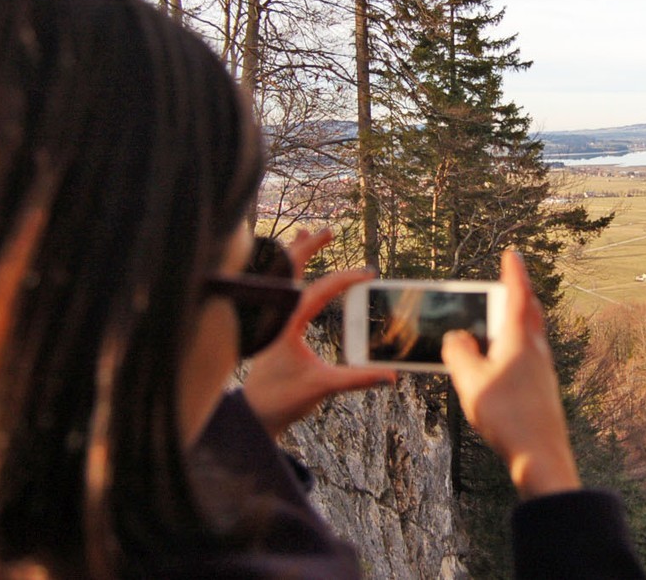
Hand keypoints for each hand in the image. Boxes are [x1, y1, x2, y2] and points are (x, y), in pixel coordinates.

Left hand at [242, 231, 394, 436]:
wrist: (255, 414)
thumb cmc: (282, 398)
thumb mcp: (322, 386)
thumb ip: (357, 378)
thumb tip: (390, 375)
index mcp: (287, 324)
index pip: (319, 291)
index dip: (346, 279)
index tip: (368, 274)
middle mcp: (275, 317)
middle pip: (289, 271)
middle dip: (308, 248)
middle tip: (328, 232)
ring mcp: (270, 321)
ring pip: (279, 277)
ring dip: (292, 255)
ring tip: (304, 234)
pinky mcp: (270, 328)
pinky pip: (277, 291)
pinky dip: (284, 273)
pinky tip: (290, 268)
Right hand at [442, 249, 580, 498]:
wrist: (541, 456)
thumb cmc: (507, 416)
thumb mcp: (470, 381)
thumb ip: (459, 353)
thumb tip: (457, 338)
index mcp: (519, 339)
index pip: (518, 294)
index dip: (514, 272)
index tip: (512, 254)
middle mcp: (535, 349)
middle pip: (529, 313)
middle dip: (517, 295)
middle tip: (504, 285)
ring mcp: (543, 369)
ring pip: (530, 335)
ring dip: (514, 323)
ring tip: (494, 324)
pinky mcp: (543, 388)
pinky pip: (527, 356)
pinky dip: (513, 348)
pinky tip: (500, 364)